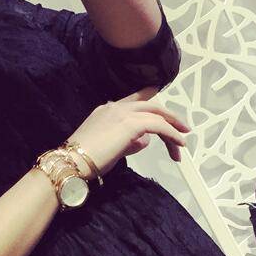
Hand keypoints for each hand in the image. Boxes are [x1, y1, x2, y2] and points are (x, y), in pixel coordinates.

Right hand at [69, 87, 189, 178]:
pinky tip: (178, 144)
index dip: (148, 96)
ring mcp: (123, 113)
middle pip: (149, 105)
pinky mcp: (131, 125)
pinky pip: (159, 126)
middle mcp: (116, 106)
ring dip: (172, 129)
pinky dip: (171, 134)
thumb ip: (128, 142)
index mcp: (107, 110)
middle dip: (168, 116)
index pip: (132, 100)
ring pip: (156, 115)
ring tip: (182, 143)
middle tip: (182, 127)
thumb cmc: (85, 160)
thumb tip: (145, 142)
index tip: (157, 93)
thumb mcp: (110, 148)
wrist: (73, 162)